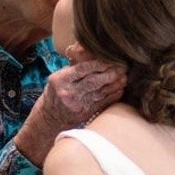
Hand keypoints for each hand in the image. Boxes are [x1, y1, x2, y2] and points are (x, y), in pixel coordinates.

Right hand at [14, 46, 126, 164]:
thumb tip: (95, 56)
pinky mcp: (85, 114)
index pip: (82, 69)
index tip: (110, 59)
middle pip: (93, 81)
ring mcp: (77, 105)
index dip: (98, 63)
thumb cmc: (55, 93)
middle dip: (110, 73)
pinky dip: (113, 95)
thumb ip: (74, 69)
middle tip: (122, 67)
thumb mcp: (58, 78)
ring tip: (124, 76)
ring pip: (100, 92)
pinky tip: (120, 89)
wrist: (49, 118)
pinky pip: (102, 103)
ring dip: (115, 84)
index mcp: (60, 80)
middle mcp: (69, 93)